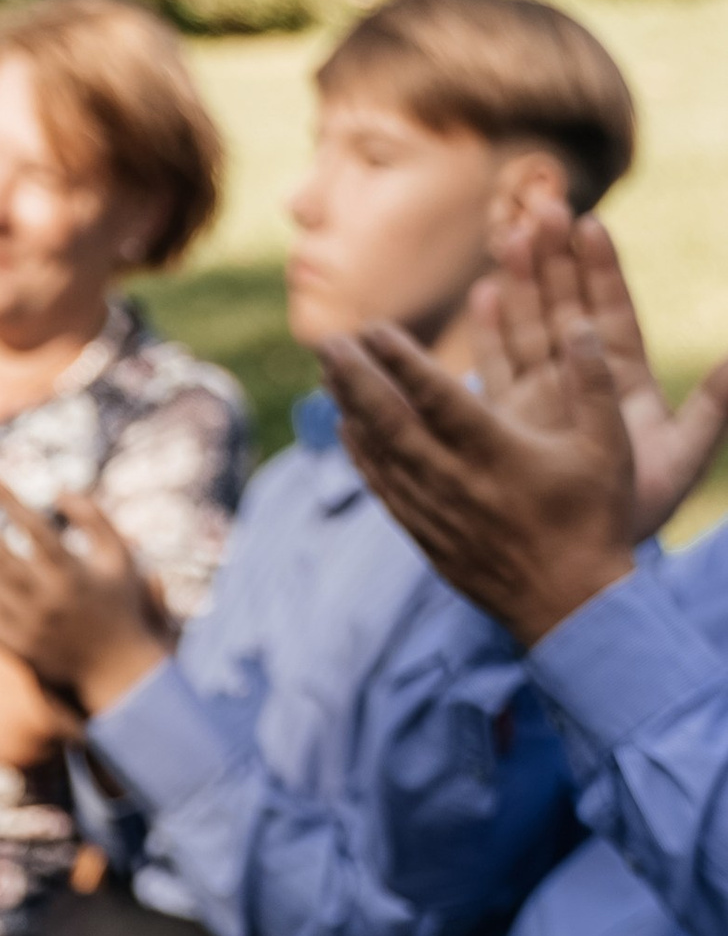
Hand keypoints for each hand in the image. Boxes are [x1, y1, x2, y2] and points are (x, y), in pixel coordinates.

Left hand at [0, 479, 168, 716]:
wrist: (117, 669)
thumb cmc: (118, 602)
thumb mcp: (119, 555)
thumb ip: (94, 518)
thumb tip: (58, 490)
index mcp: (73, 574)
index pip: (32, 528)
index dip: (6, 498)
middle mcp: (45, 601)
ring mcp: (26, 627)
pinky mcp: (15, 648)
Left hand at [322, 275, 637, 650]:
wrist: (570, 609)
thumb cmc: (593, 525)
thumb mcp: (609, 449)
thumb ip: (594, 384)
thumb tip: (581, 327)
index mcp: (496, 452)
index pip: (436, 396)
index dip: (400, 361)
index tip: (371, 328)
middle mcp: (454, 480)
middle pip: (389, 422)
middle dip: (354, 379)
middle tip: (325, 341)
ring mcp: (435, 512)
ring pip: (379, 455)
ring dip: (349, 411)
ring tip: (326, 373)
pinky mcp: (427, 539)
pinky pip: (383, 489)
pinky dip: (361, 457)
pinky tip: (345, 431)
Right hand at [495, 201, 727, 536]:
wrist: (584, 563)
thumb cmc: (638, 511)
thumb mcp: (684, 456)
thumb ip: (713, 407)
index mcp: (623, 381)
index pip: (612, 313)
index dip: (602, 271)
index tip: (591, 226)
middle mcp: (579, 381)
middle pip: (565, 308)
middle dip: (556, 259)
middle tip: (543, 208)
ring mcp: (541, 397)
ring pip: (529, 327)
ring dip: (521, 283)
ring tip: (511, 236)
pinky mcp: (508, 419)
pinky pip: (497, 365)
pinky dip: (489, 331)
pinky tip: (484, 295)